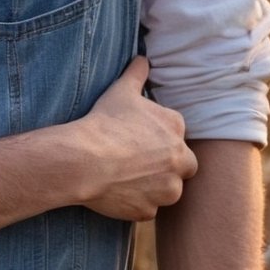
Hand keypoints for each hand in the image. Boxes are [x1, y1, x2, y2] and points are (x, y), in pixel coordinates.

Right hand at [74, 57, 197, 220]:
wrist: (85, 158)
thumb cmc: (105, 122)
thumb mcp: (122, 91)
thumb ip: (137, 73)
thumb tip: (143, 58)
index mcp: (176, 129)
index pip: (178, 136)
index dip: (160, 139)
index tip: (141, 140)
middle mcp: (180, 160)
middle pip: (184, 166)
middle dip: (168, 165)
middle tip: (139, 161)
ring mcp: (166, 190)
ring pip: (168, 191)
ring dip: (155, 186)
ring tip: (127, 177)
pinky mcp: (149, 211)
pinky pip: (147, 209)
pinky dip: (136, 203)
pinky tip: (118, 191)